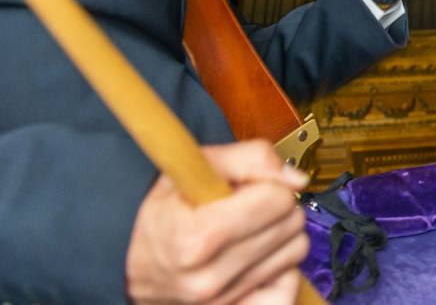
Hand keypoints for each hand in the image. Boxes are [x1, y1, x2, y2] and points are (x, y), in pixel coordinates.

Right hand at [126, 141, 309, 303]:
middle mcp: (208, 278)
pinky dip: (281, 269)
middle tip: (248, 205)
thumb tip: (296, 178)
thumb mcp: (193, 168)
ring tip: (248, 229)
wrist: (126, 261)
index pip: (278, 200)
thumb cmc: (160, 213)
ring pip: (295, 252)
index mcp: (195, 238)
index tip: (247, 186)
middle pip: (291, 225)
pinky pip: (287, 288)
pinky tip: (259, 256)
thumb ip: (251, 158)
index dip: (267, 183)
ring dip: (280, 235)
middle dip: (276, 206)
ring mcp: (220, 301)